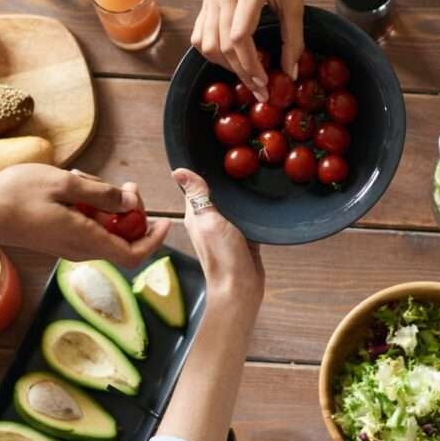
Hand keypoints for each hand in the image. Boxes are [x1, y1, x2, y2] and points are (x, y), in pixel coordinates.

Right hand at [0, 164, 170, 267]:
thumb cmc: (17, 195)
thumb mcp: (66, 184)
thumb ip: (102, 194)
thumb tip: (131, 204)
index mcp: (85, 240)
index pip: (133, 255)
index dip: (154, 241)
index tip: (164, 221)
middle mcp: (79, 250)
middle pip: (121, 240)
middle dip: (131, 213)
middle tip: (126, 185)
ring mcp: (67, 246)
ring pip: (103, 230)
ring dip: (106, 205)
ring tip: (87, 179)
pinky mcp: (57, 239)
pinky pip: (86, 226)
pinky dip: (89, 207)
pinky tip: (74, 186)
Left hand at [171, 168, 264, 312]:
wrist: (241, 288)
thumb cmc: (222, 256)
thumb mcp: (209, 221)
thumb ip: (198, 196)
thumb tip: (178, 171)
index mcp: (196, 215)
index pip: (195, 187)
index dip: (202, 171)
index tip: (215, 152)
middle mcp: (209, 221)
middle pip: (216, 194)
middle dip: (225, 180)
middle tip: (240, 159)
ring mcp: (227, 230)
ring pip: (232, 205)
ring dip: (239, 194)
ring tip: (253, 173)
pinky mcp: (243, 237)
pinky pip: (246, 217)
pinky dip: (252, 209)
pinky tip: (261, 198)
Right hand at [192, 0, 303, 101]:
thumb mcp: (296, 0)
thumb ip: (294, 38)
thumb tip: (291, 73)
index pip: (240, 36)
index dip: (250, 64)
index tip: (265, 81)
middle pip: (223, 45)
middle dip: (242, 72)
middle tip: (260, 89)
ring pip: (207, 44)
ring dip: (225, 65)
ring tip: (246, 74)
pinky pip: (199, 35)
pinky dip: (212, 52)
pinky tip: (230, 59)